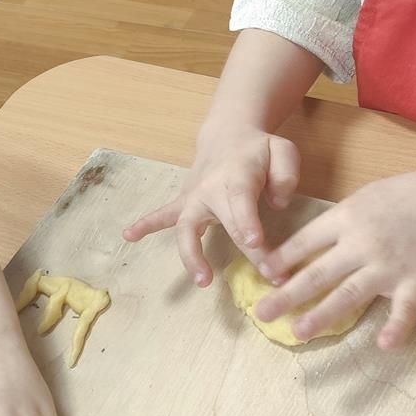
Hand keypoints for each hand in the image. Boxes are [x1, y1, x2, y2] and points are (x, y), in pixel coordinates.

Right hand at [122, 123, 301, 284]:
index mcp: (238, 176)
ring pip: (185, 226)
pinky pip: (162, 215)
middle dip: (240, 247)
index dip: (247, 223)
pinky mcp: (183, 204)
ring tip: (200, 280)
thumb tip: (277, 203)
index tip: (256, 245)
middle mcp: (211, 189)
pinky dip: (144, 225)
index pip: (241, 201)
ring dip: (190, 254)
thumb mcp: (282, 150)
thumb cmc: (258, 150)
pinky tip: (129, 235)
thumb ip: (285, 174)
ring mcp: (194, 198)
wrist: (228, 135)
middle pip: (221, 220)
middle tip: (261, 272)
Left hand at [252, 169, 415, 350]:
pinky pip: (404, 310)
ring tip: (299, 332)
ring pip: (350, 294)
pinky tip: (384, 346)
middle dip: (287, 295)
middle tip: (261, 314)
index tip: (263, 276)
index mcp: (347, 219)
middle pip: (318, 273)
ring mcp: (389, 266)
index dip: (281, 260)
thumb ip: (338, 222)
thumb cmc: (408, 195)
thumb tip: (307, 245)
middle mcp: (362, 244)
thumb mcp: (365, 197)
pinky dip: (396, 328)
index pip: (304, 242)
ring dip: (323, 314)